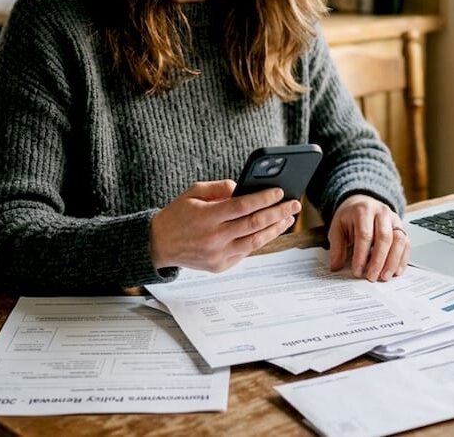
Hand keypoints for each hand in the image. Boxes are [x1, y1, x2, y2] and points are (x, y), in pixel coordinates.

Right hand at [150, 180, 300, 272]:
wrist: (159, 245)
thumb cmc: (178, 214)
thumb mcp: (193, 192)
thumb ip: (219, 187)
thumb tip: (244, 188)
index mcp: (207, 217)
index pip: (242, 206)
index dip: (264, 198)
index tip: (280, 192)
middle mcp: (214, 238)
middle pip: (254, 224)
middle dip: (278, 213)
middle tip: (295, 204)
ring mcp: (218, 255)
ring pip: (255, 242)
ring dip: (275, 229)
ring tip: (288, 219)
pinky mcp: (220, 266)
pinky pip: (245, 252)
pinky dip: (260, 240)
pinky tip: (270, 230)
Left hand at [327, 194, 409, 281]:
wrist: (362, 203)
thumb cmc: (350, 217)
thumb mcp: (337, 227)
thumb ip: (336, 246)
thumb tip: (336, 266)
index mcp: (363, 210)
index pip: (365, 235)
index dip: (361, 255)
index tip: (357, 271)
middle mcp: (382, 212)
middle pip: (384, 238)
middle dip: (378, 260)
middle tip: (372, 277)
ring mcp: (394, 220)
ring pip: (399, 241)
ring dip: (393, 261)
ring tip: (384, 276)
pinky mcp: (402, 228)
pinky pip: (407, 244)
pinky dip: (403, 259)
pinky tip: (396, 271)